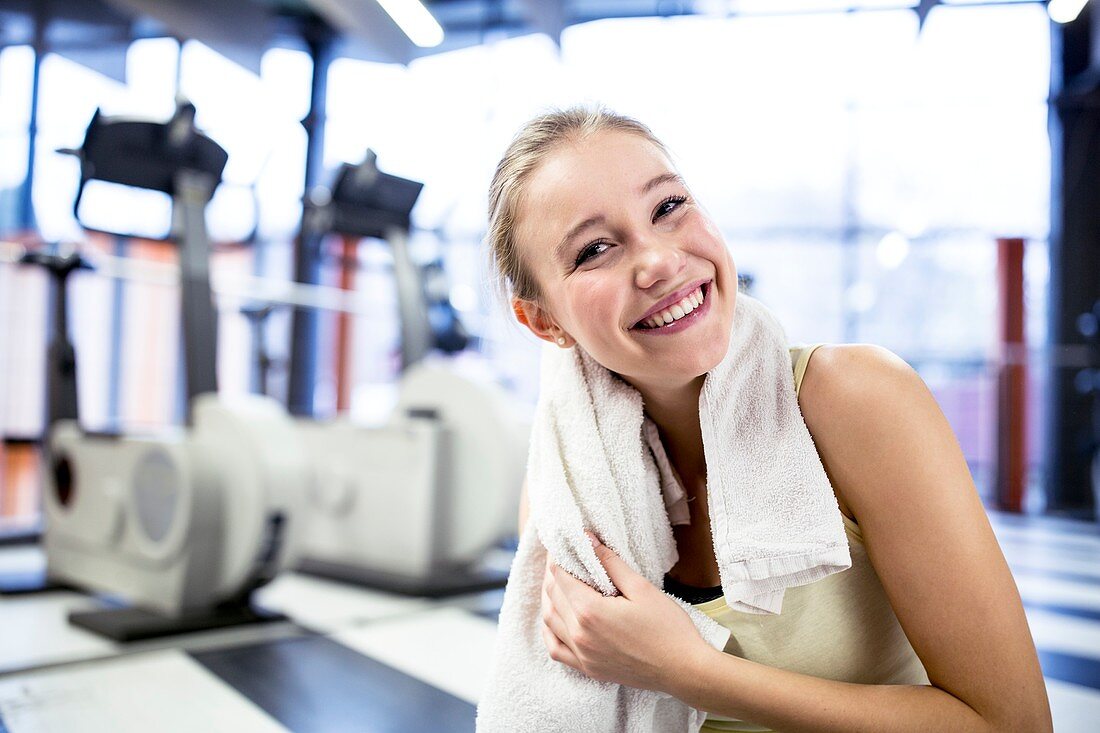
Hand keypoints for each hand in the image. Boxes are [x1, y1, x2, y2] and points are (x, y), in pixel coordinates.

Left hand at [540, 532, 709, 692]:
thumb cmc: (668, 627)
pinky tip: (555, 619)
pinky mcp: (588, 669)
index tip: (561, 545)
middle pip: (553, 597)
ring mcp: (582, 655)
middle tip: (559, 558)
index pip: (561, 577)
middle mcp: (580, 635)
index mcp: (591, 612)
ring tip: (556, 582)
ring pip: (550, 621)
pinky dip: (549, 631)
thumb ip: (611, 562)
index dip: (558, 558)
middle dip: (552, 574)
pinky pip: (556, 650)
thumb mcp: (641, 588)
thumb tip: (588, 540)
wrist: (684, 669)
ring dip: (549, 598)